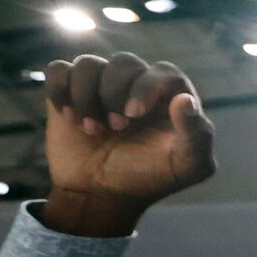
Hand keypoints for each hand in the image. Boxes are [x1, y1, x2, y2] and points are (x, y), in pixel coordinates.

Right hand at [39, 53, 215, 235]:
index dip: (147, 87)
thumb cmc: (147, 178)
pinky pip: (59, 69)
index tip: (133, 114)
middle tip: (116, 128)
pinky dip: (59, 90)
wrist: (100, 194)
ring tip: (90, 128)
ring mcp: (101, 85)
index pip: (164, 72)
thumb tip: (185, 100)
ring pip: (88, 63)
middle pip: (124, 63)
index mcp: (169, 97)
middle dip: (114, 95)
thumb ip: (197, 135)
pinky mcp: (69, 91)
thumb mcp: (185, 167)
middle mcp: (136, 84)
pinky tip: (69, 117)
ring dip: (86, 96)